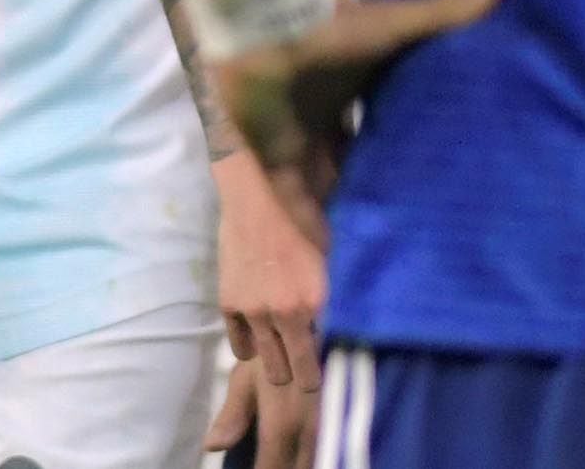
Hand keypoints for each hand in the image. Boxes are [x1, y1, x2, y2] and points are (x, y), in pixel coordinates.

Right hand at [208, 154, 324, 468]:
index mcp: (317, 302)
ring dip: (277, 369)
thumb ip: (340, 294)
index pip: (325, 354)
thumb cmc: (307, 222)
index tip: (334, 382)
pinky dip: (251, 348)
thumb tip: (355, 322)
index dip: (327, 370)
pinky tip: (260, 347)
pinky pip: (240, 345)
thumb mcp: (335, 259)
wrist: (260, 201)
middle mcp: (285, 314)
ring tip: (285, 374)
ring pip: (266, 363)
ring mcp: (254, 313)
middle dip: (302, 378)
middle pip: (294, 369)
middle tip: (309, 383)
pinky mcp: (229, 307)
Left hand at [216, 0, 502, 243]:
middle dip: (386, 181)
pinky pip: (299, 204)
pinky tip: (340, 257)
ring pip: (334, 186)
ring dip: (354, 211)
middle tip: (424, 213)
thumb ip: (445, 10)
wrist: (260, 30)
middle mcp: (332, 115)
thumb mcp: (396, 22)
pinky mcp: (277, 161)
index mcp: (361, 82)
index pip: (392, 114)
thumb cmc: (330, 28)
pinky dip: (316, 228)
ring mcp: (303, 139)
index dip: (416, 134)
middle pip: (364, 156)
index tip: (449, 157)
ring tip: (389, 245)